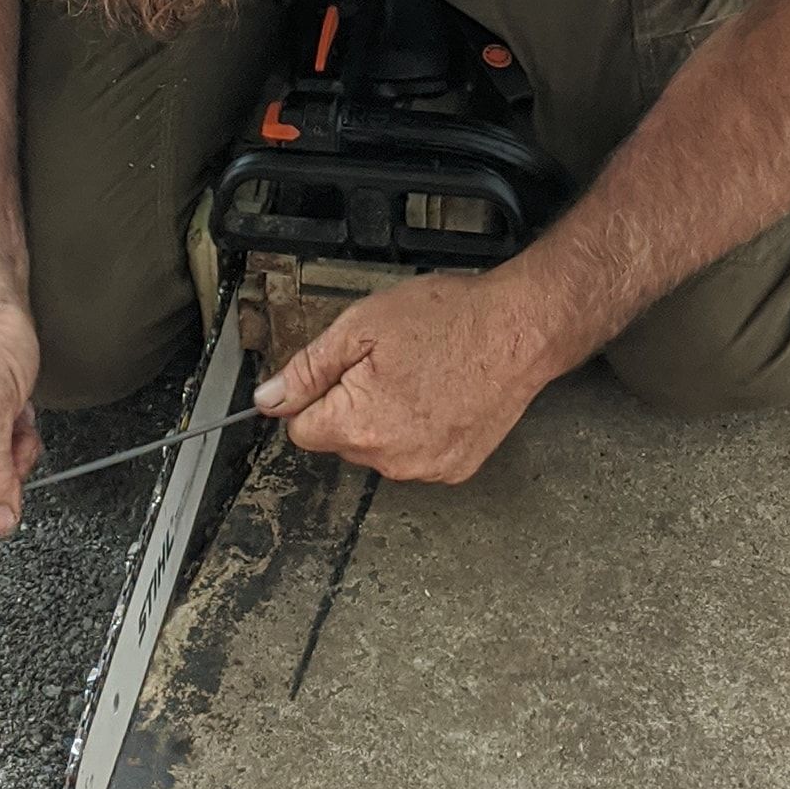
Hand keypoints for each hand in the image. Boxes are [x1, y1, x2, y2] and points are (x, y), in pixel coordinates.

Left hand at [252, 270, 558, 483]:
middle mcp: (392, 459)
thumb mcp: (361, 326)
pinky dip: (420, 429)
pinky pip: (415, 453)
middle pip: (340, 439)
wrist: (521, 329)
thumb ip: (308, 368)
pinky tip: (440, 395)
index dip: (313, 393)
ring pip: (378, 448)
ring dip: (386, 418)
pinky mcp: (456, 468)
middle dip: (351, 403)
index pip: (301, 429)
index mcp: (360, 426)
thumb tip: (268, 399)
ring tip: (419, 375)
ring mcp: (427, 468)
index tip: (339, 370)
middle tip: (386, 362)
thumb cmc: (451, 319)